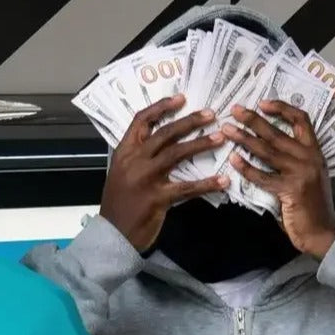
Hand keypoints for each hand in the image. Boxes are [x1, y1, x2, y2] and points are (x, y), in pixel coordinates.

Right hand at [100, 95, 229, 252]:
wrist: (112, 235)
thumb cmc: (119, 206)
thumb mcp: (121, 175)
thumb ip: (138, 159)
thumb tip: (163, 145)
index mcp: (124, 153)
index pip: (141, 121)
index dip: (161, 107)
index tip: (181, 99)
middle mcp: (134, 161)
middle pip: (165, 133)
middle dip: (190, 121)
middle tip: (211, 115)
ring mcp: (146, 179)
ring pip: (177, 153)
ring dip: (201, 144)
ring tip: (220, 137)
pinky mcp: (158, 198)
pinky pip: (187, 188)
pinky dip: (206, 184)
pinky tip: (222, 180)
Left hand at [224, 100, 334, 259]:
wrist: (321, 233)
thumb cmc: (311, 208)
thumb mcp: (308, 178)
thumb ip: (292, 163)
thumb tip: (265, 149)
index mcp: (315, 152)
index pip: (301, 120)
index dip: (282, 108)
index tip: (262, 103)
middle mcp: (309, 158)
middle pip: (277, 132)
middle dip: (253, 119)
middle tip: (234, 110)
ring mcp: (300, 173)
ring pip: (267, 151)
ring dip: (244, 139)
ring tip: (227, 130)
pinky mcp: (290, 190)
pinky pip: (263, 176)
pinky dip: (247, 168)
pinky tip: (233, 160)